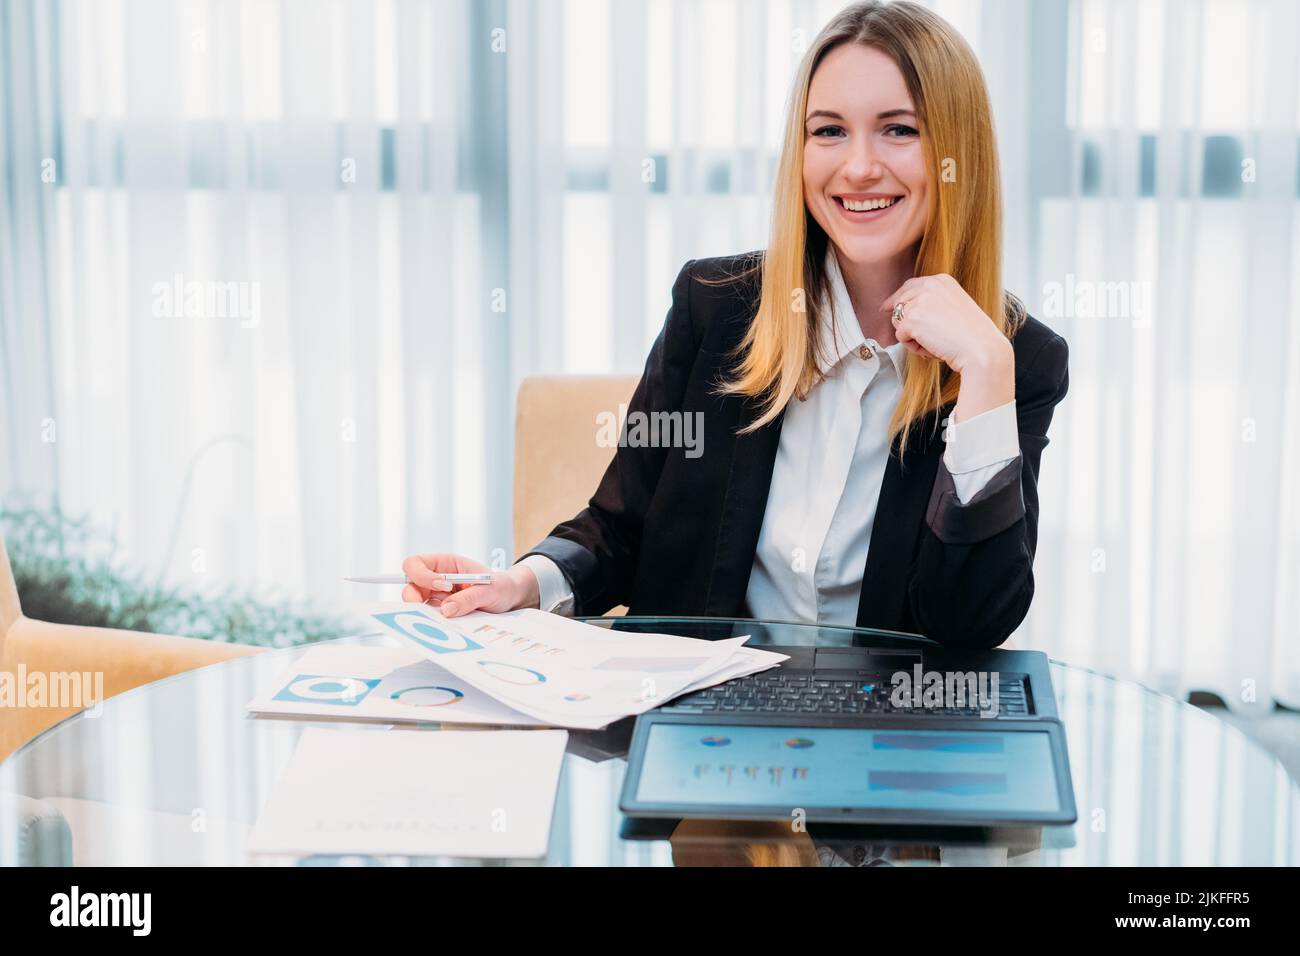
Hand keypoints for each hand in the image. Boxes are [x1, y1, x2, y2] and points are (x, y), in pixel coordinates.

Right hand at [400, 553, 539, 617]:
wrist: (509, 600)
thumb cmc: (500, 586)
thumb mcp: (490, 590)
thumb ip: (469, 598)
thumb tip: (446, 610)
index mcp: (446, 564)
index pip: (416, 563)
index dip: (421, 575)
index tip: (442, 587)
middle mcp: (436, 579)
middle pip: (409, 585)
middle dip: (413, 597)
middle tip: (427, 609)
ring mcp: (437, 596)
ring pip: (417, 603)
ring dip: (425, 611)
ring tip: (447, 617)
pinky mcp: (442, 611)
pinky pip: (430, 616)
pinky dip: (434, 621)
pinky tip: (449, 624)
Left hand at [879, 273, 1011, 374]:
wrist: (981, 349)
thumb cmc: (973, 335)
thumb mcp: (955, 305)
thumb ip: (934, 302)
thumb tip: (908, 309)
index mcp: (942, 280)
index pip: (910, 286)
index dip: (898, 298)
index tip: (887, 307)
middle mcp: (929, 285)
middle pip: (899, 302)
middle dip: (903, 321)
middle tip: (916, 337)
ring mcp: (919, 301)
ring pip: (898, 320)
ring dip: (911, 336)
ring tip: (933, 343)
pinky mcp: (912, 319)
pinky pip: (900, 336)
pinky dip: (912, 347)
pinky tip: (931, 348)